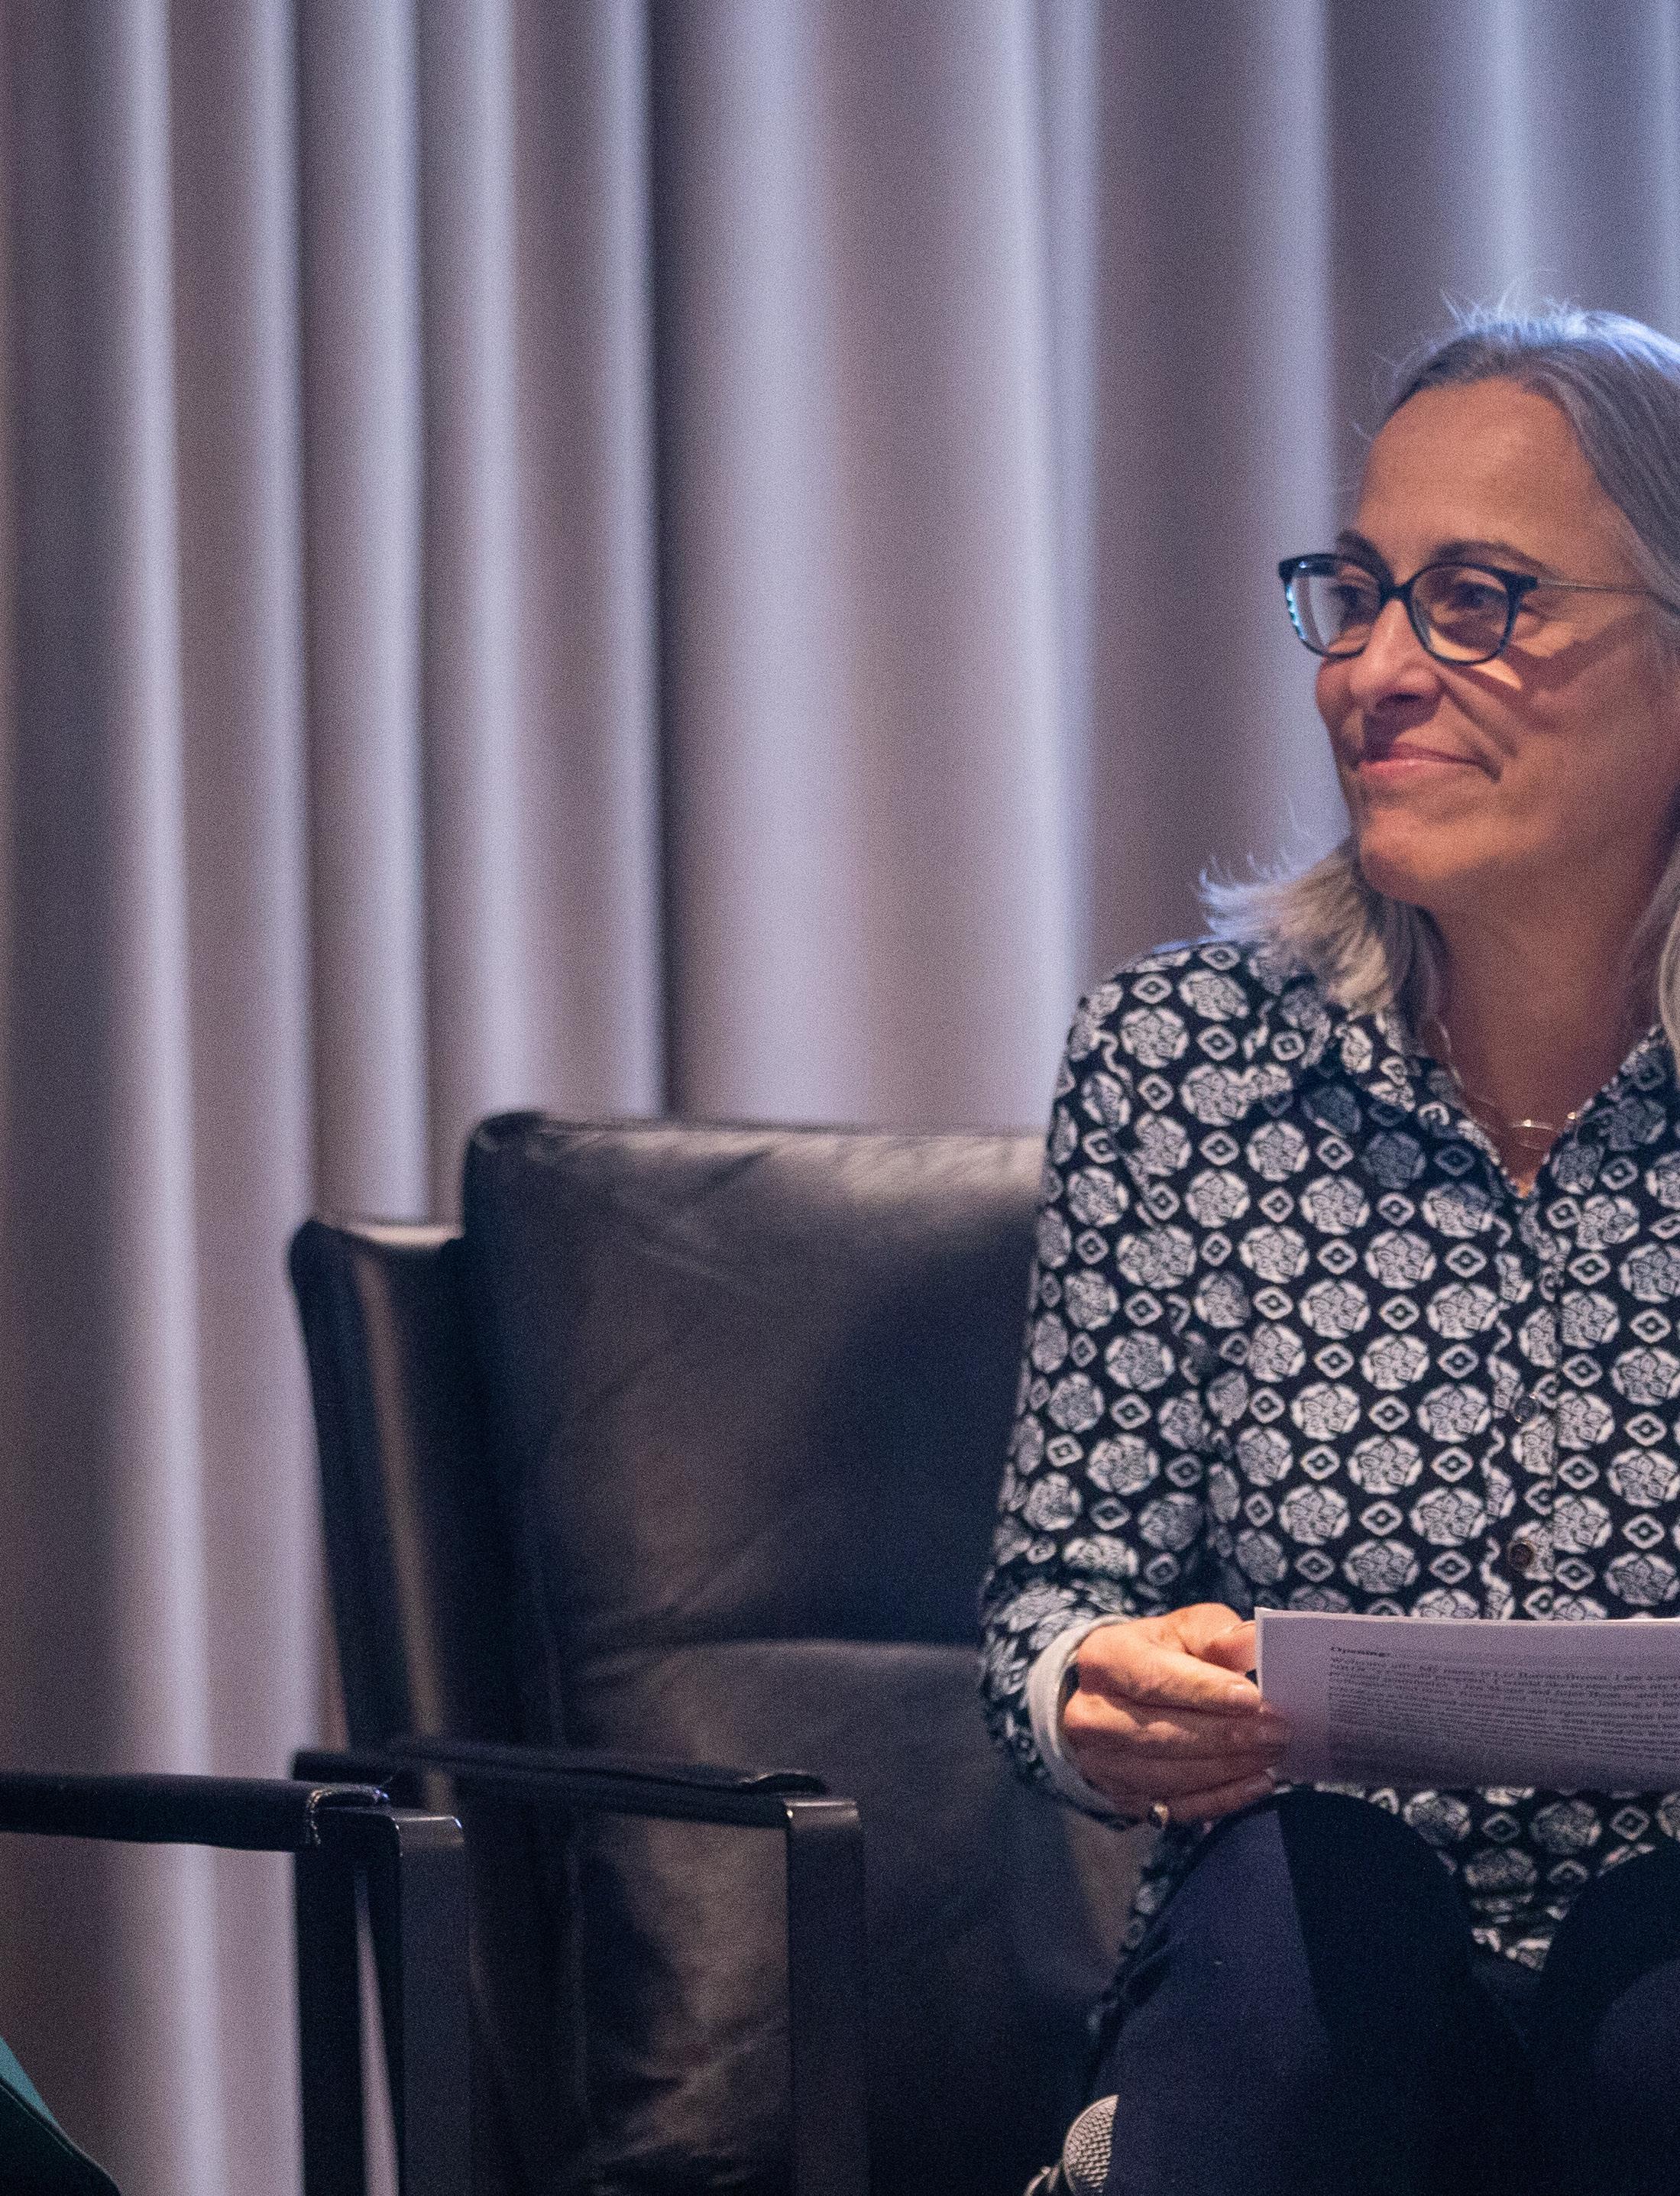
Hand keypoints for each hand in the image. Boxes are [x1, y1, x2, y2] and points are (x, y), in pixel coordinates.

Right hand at [1061, 1604, 1288, 1824]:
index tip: (1251, 1698)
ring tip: (1272, 1753)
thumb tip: (1252, 1642)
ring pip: (1170, 1774)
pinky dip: (1221, 1798)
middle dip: (1226, 1735)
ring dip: (1229, 1767)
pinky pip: (1176, 1807)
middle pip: (1161, 1733)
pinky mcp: (1121, 1798)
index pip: (1152, 1679)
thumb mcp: (1184, 1630)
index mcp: (1103, 1658)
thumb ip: (1218, 1633)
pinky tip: (1257, 1783)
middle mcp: (1090, 1714)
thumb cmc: (1160, 1656)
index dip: (1203, 1691)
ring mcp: (1101, 1763)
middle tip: (1277, 1732)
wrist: (1117, 1697)